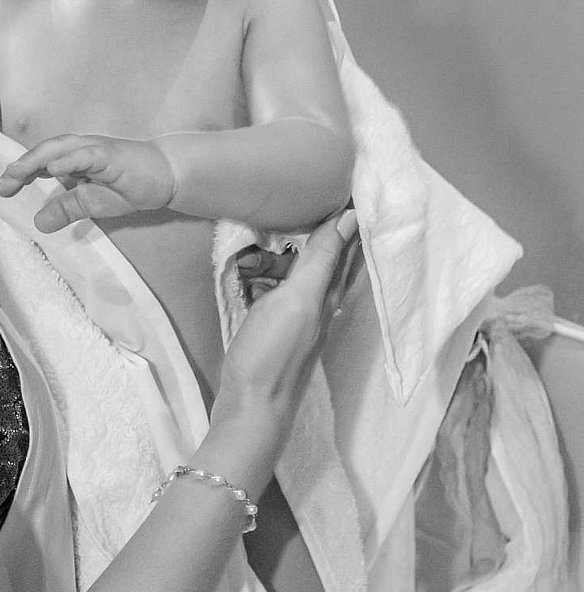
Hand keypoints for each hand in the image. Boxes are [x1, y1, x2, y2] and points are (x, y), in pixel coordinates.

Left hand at [0, 134, 175, 231]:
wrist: (166, 174)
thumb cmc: (129, 185)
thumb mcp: (92, 204)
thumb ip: (66, 209)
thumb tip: (39, 223)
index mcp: (73, 159)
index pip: (40, 163)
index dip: (20, 174)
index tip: (0, 189)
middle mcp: (80, 149)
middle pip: (44, 152)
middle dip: (21, 167)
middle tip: (1, 185)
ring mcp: (96, 149)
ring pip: (61, 149)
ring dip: (37, 160)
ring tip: (17, 173)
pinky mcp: (112, 154)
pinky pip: (88, 155)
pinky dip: (70, 160)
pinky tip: (54, 168)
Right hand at [209, 210, 358, 454]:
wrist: (249, 408)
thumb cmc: (272, 353)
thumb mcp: (297, 299)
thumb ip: (322, 259)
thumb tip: (351, 216)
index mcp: (329, 292)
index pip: (342, 244)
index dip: (341, 215)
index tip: (333, 184)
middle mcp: (316, 301)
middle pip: (310, 254)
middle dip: (292, 236)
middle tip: (268, 226)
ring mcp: (292, 315)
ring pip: (285, 271)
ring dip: (267, 259)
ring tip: (245, 261)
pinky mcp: (269, 326)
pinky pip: (267, 288)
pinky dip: (255, 279)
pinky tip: (240, 279)